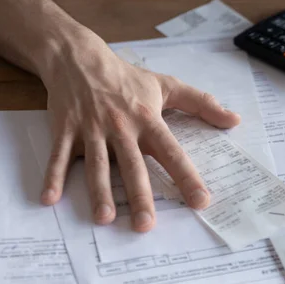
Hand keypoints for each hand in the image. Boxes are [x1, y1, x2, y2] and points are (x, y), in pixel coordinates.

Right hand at [39, 33, 240, 231]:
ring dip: (99, 192)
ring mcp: (92, 129)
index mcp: (147, 120)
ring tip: (104, 218)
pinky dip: (53, 176)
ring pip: (98, 164)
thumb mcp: (167, 85)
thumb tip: (234, 120)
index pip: (171, 152)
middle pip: (133, 165)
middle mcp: (121, 127)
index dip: (187, 177)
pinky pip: (59, 156)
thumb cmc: (127, 78)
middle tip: (146, 225)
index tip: (200, 201)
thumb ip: (202, 103)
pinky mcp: (65, 130)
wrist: (80, 58)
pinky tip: (49, 199)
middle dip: (140, 195)